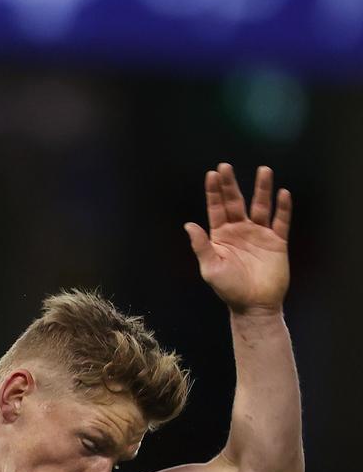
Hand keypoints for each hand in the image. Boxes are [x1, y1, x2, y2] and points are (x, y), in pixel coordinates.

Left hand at [184, 164, 291, 315]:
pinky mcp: (277, 242)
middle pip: (235, 202)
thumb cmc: (229, 288)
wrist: (254, 305)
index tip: (212, 174)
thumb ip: (200, 245)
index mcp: (221, 234)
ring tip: (264, 170)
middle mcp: (239, 230)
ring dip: (262, 189)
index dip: (214, 191)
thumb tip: (188, 224)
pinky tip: (283, 193)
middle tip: (226, 166)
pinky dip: (283, 208)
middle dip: (231, 184)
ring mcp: (259, 234)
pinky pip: (281, 222)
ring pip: (261, 206)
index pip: (216, 208)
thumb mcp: (210, 267)